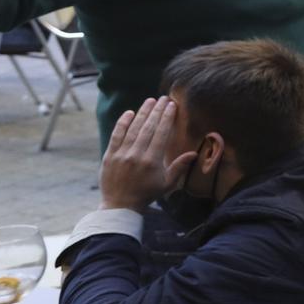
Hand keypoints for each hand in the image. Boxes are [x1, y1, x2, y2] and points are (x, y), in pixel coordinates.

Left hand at [98, 97, 196, 212]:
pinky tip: (129, 113)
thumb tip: (193, 153)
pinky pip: (117, 135)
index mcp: (152, 161)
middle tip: (163, 98)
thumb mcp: (167, 184)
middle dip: (157, 111)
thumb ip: (179, 167)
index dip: (167, 118)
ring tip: (150, 101)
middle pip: (148, 128)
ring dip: (142, 113)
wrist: (120, 205)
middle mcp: (137, 155)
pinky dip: (122, 123)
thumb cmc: (147, 194)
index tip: (171, 106)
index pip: (161, 134)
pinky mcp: (110, 155)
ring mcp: (122, 154)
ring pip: (133, 129)